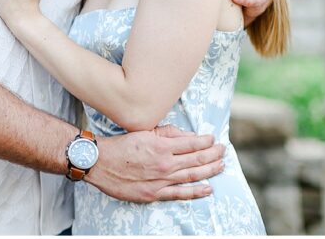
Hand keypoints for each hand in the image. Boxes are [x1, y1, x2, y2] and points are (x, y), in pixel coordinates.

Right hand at [85, 126, 225, 201]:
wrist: (100, 163)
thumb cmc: (121, 145)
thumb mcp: (144, 132)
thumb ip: (166, 133)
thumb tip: (187, 136)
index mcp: (162, 146)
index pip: (192, 143)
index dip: (206, 141)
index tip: (213, 138)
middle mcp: (165, 163)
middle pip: (197, 159)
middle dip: (213, 154)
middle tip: (223, 151)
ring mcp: (161, 180)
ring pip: (192, 175)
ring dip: (210, 171)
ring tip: (221, 166)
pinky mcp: (154, 193)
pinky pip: (180, 194)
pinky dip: (196, 191)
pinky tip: (208, 188)